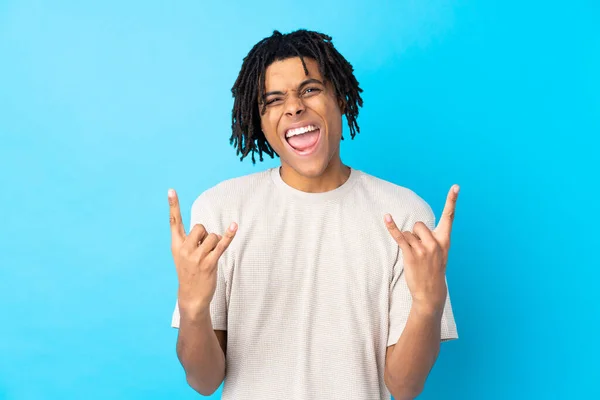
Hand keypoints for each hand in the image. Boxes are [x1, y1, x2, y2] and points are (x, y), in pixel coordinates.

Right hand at [168, 188, 236, 321]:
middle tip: (203, 250)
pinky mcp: (209, 263)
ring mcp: (197, 257)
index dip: (173, 205)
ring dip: (216, 243)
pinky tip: (234, 226)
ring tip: (209, 257)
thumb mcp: (182, 256)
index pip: (174, 221)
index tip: (171, 190)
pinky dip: (229, 235)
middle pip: (200, 226)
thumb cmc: (189, 273)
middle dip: (206, 234)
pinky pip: (222, 245)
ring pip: (212, 236)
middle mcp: (185, 249)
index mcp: (176, 245)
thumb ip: (190, 241)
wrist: (191, 297)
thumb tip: (206, 231)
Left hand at [384, 185, 458, 314]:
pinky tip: (386, 218)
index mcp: (445, 241)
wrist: (431, 293)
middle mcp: (435, 243)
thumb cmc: (434, 271)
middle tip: (419, 250)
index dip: (452, 201)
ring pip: (408, 232)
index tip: (456, 187)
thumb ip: (433, 239)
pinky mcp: (410, 254)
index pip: (449, 217)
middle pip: (418, 224)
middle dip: (414, 233)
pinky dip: (391, 227)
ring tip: (414, 257)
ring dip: (406, 242)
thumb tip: (417, 228)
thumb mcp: (440, 253)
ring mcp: (423, 249)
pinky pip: (399, 237)